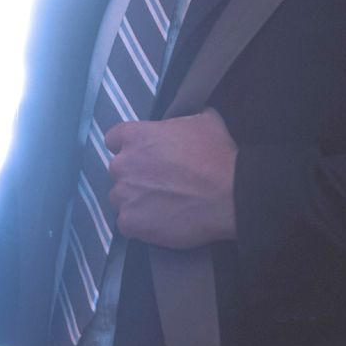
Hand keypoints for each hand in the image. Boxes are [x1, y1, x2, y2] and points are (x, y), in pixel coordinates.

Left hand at [102, 108, 238, 247]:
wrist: (231, 196)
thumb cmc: (218, 155)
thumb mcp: (204, 121)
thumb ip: (180, 121)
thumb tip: (182, 122)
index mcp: (135, 136)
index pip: (114, 139)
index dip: (129, 148)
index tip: (144, 156)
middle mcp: (122, 164)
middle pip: (119, 171)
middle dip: (135, 175)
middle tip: (160, 184)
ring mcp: (124, 195)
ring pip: (121, 198)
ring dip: (135, 200)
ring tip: (162, 206)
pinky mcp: (130, 222)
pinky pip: (127, 223)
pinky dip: (140, 224)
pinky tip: (161, 223)